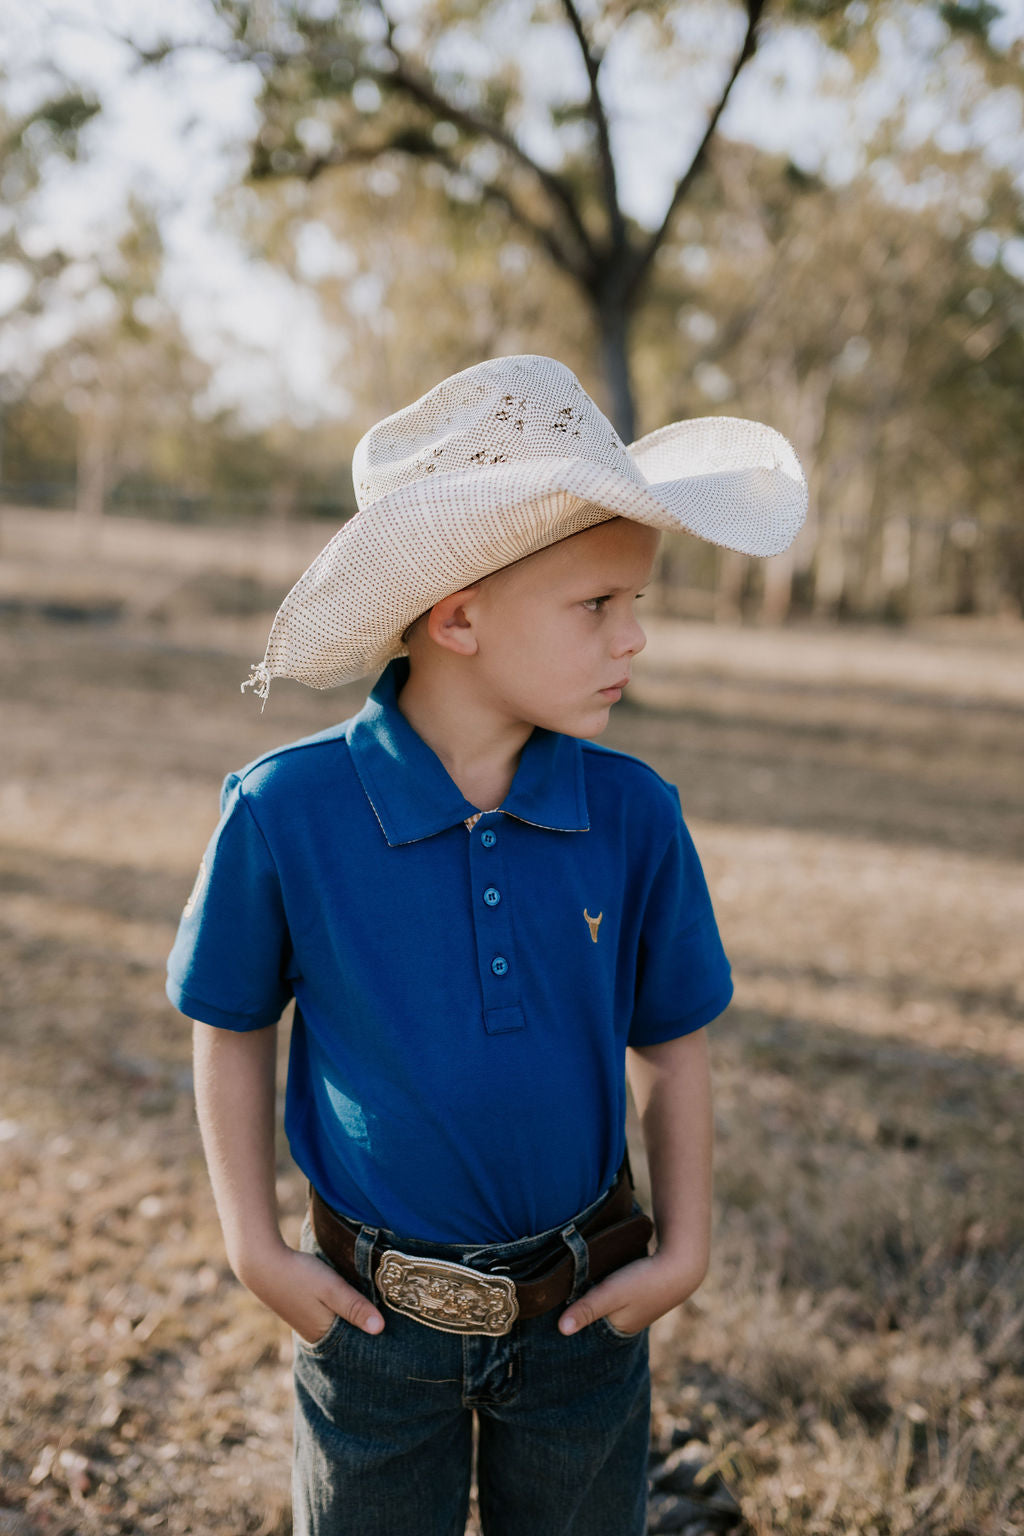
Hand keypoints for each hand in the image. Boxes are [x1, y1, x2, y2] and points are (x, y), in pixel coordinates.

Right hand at [236, 1239, 385, 1342]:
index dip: (375, 1340)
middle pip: (350, 1338)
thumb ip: (354, 1307)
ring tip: (382, 1313)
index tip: (399, 1337)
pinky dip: (346, 1312)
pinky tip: (357, 1303)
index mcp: (324, 1335)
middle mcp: (317, 1335)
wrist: (263, 1263)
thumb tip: (380, 1329)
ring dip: (358, 1320)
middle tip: (398, 1327)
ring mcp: (311, 1323)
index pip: (357, 1346)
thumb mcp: (332, 1289)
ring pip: (342, 1326)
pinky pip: (334, 1317)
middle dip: (369, 1332)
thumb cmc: (300, 1275)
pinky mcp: (307, 1311)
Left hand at [558, 1247, 706, 1337]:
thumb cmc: (644, 1281)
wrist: (682, 1263)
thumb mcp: (611, 1294)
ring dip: (592, 1293)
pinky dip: (604, 1286)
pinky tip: (596, 1274)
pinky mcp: (639, 1292)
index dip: (570, 1315)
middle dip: (580, 1304)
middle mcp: (626, 1323)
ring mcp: (634, 1308)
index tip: (552, 1302)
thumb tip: (561, 1330)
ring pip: (604, 1303)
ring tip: (573, 1280)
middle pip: (594, 1315)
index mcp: (618, 1330)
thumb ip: (587, 1309)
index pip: (585, 1327)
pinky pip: (614, 1293)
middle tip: (560, 1288)